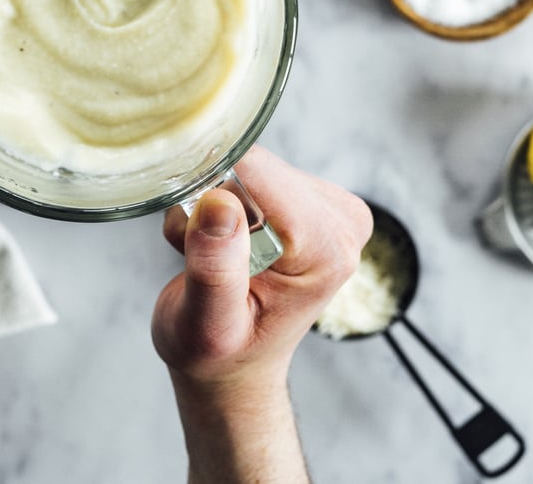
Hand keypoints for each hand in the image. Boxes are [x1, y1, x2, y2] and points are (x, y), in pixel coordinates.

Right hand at [152, 146, 371, 483]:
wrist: (234, 366)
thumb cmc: (221, 354)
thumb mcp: (208, 326)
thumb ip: (215, 268)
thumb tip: (220, 202)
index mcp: (326, 249)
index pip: (258, 172)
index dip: (211, 192)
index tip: (193, 230)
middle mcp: (338, 221)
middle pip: (250, 165)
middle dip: (211, 202)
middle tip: (203, 256)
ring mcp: (326, 208)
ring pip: (243, 166)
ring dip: (211, 206)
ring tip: (211, 257)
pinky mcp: (307, 199)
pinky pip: (246, 171)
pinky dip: (219, 204)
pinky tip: (221, 244)